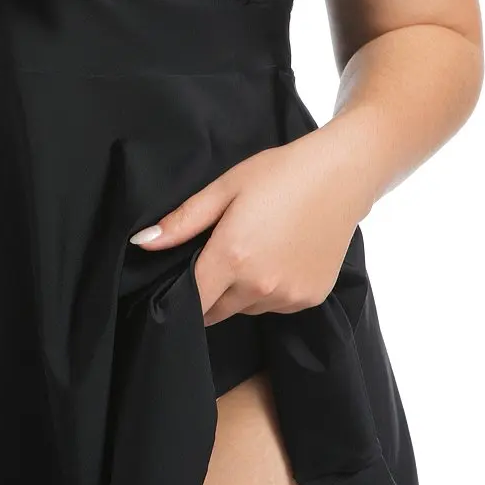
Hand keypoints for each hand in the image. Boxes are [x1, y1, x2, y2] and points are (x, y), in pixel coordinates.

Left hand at [129, 131, 364, 326]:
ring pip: (247, 309)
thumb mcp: (225, 188)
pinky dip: (271, 291)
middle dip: (210, 292)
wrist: (342, 175)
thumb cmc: (280, 174)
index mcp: (232, 258)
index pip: (192, 301)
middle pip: (216, 310)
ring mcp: (288, 296)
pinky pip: (276, 306)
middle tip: (220, 256)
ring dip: (241, 292)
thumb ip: (183, 221)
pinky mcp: (310, 298)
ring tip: (254, 251)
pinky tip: (279, 257)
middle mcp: (260, 286)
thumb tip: (143, 242)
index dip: (179, 297)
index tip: (176, 286)